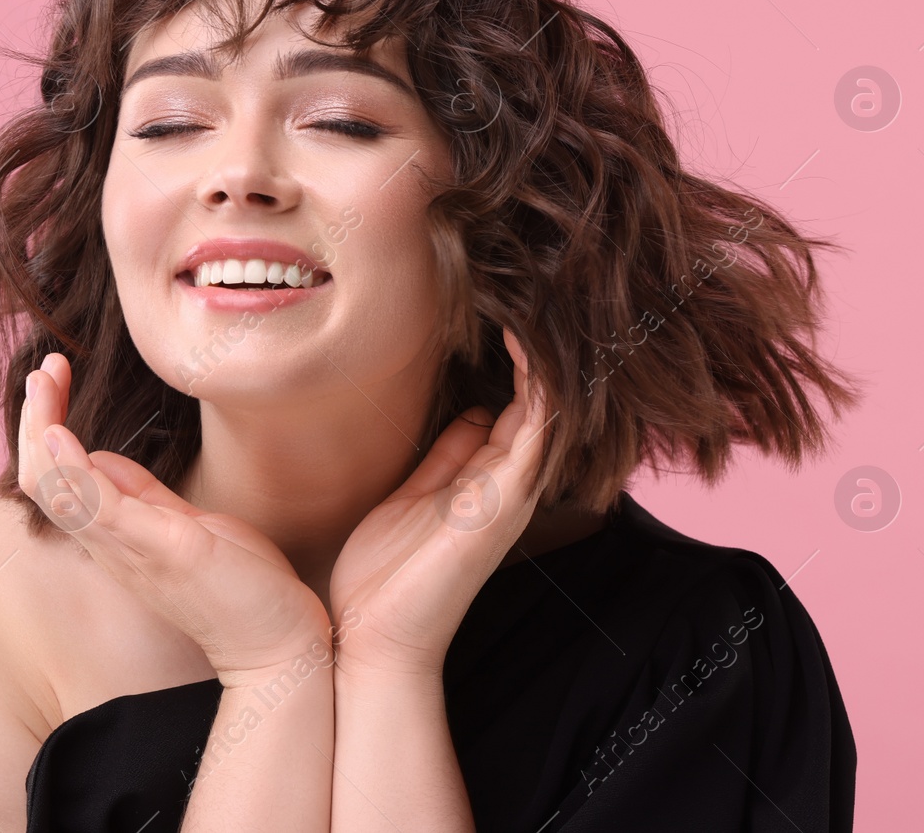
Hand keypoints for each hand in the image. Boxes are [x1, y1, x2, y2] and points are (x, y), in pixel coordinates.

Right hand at [18, 353, 331, 686]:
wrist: (279, 643)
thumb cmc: (239, 586)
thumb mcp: (183, 525)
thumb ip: (141, 494)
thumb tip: (100, 455)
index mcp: (114, 536)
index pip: (55, 478)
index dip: (44, 425)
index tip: (53, 376)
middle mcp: (110, 545)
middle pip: (42, 479)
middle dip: (34, 418)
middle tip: (42, 368)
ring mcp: (130, 550)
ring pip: (56, 489)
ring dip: (43, 430)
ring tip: (43, 380)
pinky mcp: (162, 550)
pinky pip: (98, 509)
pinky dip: (71, 469)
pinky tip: (61, 434)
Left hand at [327, 327, 552, 676]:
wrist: (372, 638)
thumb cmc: (383, 576)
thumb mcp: (413, 496)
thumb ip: (445, 459)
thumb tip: (472, 416)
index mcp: (485, 478)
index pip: (521, 402)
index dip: (520, 352)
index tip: (506, 300)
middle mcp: (507, 482)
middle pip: (546, 400)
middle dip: (543, 344)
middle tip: (535, 285)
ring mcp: (510, 491)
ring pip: (552, 407)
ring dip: (546, 354)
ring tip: (537, 297)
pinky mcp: (503, 502)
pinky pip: (537, 432)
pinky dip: (539, 385)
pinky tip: (524, 341)